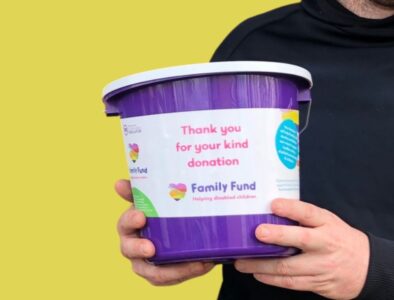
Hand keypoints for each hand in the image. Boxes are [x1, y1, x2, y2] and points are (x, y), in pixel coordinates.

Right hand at [115, 179, 214, 285]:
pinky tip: (204, 263)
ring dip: (173, 269)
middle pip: (130, 250)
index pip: (125, 223)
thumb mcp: (153, 199)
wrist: (175, 229)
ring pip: (154, 272)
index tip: (140, 216)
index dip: (131, 220)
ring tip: (194, 262)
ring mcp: (146, 264)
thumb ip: (140, 191)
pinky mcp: (162, 274)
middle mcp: (133, 246)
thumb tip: (118, 184)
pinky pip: (173, 277)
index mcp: (129, 226)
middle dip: (139, 249)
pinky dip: (188, 271)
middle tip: (151, 248)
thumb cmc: (159, 212)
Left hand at [234, 199, 369, 299]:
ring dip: (263, 265)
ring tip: (242, 262)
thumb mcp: (327, 221)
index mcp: (326, 224)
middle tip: (257, 233)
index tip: (273, 204)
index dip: (291, 208)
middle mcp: (325, 244)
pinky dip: (272, 279)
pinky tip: (258, 274)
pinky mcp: (318, 283)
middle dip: (277, 236)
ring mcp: (321, 266)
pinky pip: (292, 283)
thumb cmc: (338, 239)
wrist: (366, 267)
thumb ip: (304, 217)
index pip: (309, 213)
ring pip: (289, 267)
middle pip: (300, 239)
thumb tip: (271, 209)